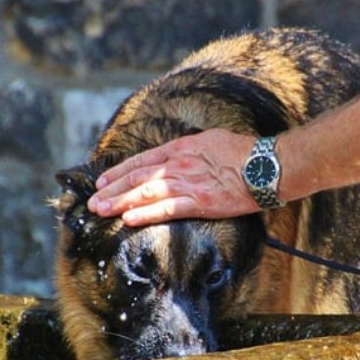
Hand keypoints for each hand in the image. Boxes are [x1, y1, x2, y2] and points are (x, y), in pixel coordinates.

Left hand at [86, 129, 259, 225]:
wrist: (266, 165)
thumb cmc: (243, 152)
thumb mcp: (211, 140)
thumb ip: (190, 148)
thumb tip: (177, 153)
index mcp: (181, 148)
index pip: (142, 160)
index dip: (120, 171)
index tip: (103, 181)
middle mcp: (179, 164)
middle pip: (138, 177)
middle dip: (113, 189)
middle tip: (94, 201)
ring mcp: (188, 183)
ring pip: (146, 193)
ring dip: (121, 202)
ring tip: (102, 210)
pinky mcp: (199, 201)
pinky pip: (166, 209)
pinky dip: (145, 214)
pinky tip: (128, 219)